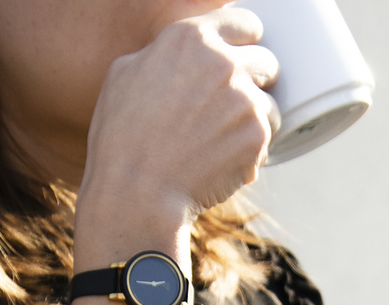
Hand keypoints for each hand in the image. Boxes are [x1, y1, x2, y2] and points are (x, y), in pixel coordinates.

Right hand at [78, 8, 279, 242]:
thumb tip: (171, 55)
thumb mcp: (121, 78)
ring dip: (251, 122)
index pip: (245, 24)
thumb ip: (157, 54)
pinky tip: (221, 164)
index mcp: (191, 40)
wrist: (135, 196)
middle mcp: (223, 62)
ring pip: (269, 103)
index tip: (237, 61)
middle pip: (265, 62)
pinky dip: (249, 153)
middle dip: (253, 83)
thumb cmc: (119, 143)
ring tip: (221, 145)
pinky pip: (265, 139)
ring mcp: (244, 98)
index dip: (243, 44)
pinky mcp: (256, 134)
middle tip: (228, 111)